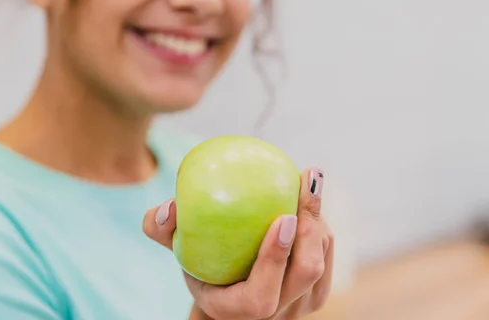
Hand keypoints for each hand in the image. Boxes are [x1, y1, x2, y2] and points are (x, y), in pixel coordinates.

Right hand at [143, 168, 333, 319]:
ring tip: (309, 182)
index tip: (282, 217)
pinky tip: (310, 198)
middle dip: (310, 227)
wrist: (229, 293)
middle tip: (307, 182)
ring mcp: (299, 307)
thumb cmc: (199, 264)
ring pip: (320, 262)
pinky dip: (321, 227)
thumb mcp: (176, 249)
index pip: (261, 295)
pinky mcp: (315, 295)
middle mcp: (274, 314)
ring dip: (317, 221)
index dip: (275, 259)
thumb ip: (161, 229)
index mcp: (237, 309)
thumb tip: (168, 206)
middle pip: (305, 274)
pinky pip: (327, 257)